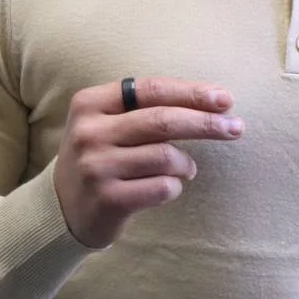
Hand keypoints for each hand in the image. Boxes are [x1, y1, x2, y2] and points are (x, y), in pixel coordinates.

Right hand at [52, 76, 244, 248]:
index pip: (152, 90)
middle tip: (236, 128)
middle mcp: (90, 132)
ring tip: (186, 169)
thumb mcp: (107, 124)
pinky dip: (174, 188)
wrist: (62, 208)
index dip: (192, 93)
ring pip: (166, 157)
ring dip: (186, 165)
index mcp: (90, 103)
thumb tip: (212, 103)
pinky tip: (167, 188)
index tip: (225, 99)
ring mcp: (97, 167)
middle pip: (163, 121)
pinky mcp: (108, 200)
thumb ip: (145, 110)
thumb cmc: (100, 159)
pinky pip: (162, 188)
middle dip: (206, 124)